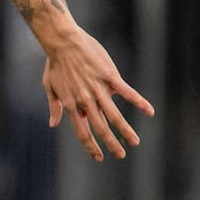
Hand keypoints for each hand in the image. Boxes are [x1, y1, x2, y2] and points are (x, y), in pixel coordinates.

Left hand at [41, 23, 154, 161]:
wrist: (62, 42)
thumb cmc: (55, 63)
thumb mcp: (49, 87)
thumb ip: (54, 107)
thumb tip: (54, 124)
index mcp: (72, 104)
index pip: (82, 131)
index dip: (91, 146)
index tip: (99, 158)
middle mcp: (85, 100)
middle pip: (100, 128)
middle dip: (111, 144)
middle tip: (121, 155)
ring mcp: (98, 89)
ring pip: (114, 115)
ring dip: (125, 130)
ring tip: (135, 142)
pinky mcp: (109, 77)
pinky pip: (127, 92)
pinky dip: (138, 102)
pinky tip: (150, 111)